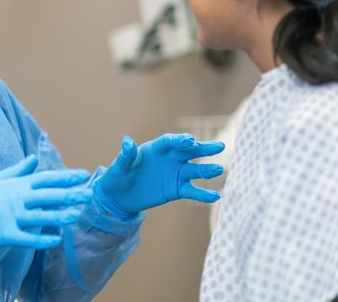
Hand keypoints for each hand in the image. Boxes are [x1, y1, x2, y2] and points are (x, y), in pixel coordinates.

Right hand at [0, 155, 91, 257]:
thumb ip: (17, 170)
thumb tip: (34, 159)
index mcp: (14, 184)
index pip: (46, 178)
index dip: (66, 176)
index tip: (83, 175)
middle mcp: (15, 198)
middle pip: (48, 196)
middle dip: (70, 194)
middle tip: (89, 193)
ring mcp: (10, 217)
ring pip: (41, 216)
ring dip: (61, 216)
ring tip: (77, 215)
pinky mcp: (3, 234)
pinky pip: (27, 238)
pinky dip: (42, 239)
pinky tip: (56, 240)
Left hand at [94, 134, 224, 218]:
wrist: (119, 196)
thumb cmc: (117, 176)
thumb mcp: (119, 167)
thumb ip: (126, 155)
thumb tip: (127, 141)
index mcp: (156, 148)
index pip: (170, 141)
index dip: (180, 140)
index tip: (190, 141)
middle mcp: (169, 159)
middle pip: (189, 152)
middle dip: (203, 148)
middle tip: (219, 146)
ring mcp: (175, 174)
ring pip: (194, 170)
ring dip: (207, 170)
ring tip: (219, 169)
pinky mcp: (177, 190)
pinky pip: (192, 191)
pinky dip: (203, 194)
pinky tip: (215, 196)